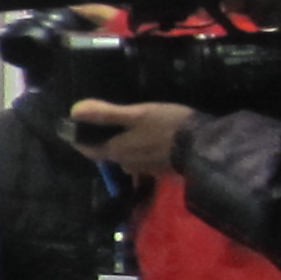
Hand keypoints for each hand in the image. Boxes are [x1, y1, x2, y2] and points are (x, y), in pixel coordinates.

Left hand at [71, 99, 195, 174]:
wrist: (206, 146)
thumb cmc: (167, 127)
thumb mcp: (137, 114)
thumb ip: (106, 114)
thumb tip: (74, 111)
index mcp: (117, 151)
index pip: (89, 150)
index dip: (79, 140)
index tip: (74, 130)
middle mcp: (127, 164)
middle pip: (108, 153)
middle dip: (103, 140)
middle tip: (103, 124)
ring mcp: (146, 168)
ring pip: (127, 156)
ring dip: (124, 145)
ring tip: (127, 129)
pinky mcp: (163, 168)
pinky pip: (144, 158)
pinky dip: (141, 148)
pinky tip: (148, 137)